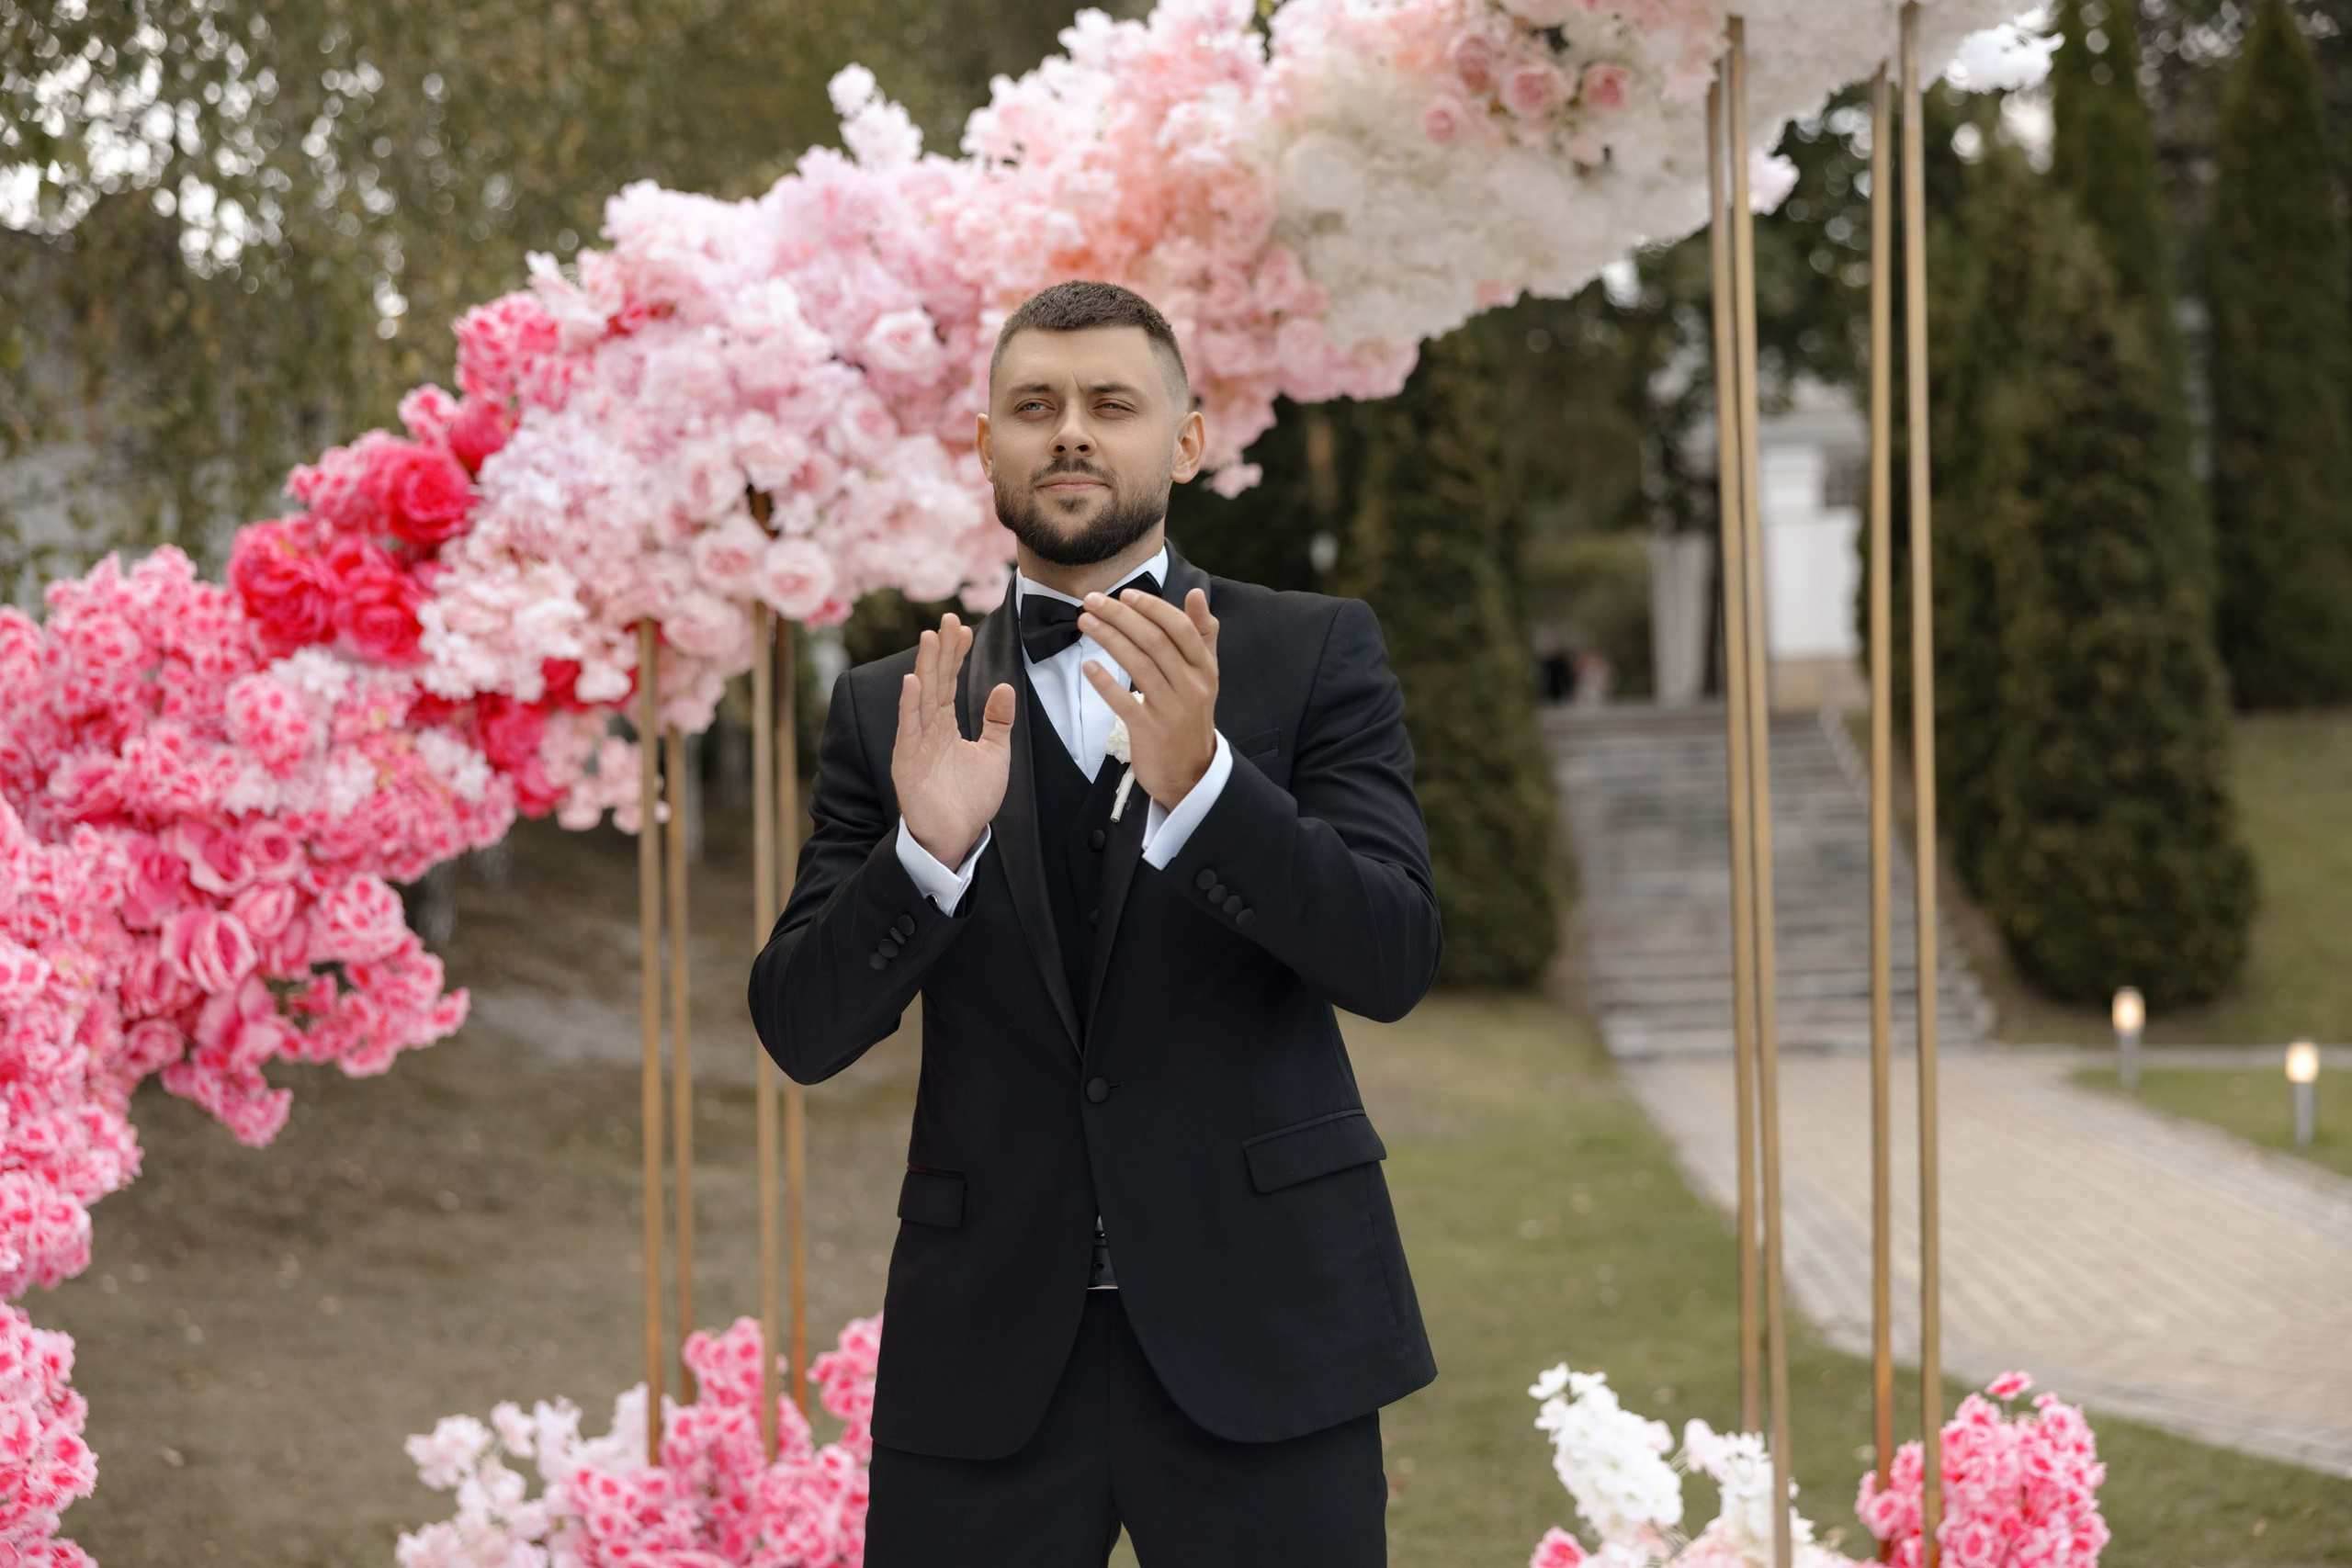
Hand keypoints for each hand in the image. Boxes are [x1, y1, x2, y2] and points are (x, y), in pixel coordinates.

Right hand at [892, 613, 1014, 867]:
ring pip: (920, 698)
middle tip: (948, 619)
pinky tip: (912, 681)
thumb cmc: (971, 800)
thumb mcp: (995, 755)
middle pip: (934, 682)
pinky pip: (908, 730)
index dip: (956, 655)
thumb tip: (1004, 687)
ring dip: (925, 668)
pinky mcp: (907, 763)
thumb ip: (998, 722)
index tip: (964, 628)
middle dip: (941, 651)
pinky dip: (909, 705)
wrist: (958, 838)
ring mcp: (915, 744)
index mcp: (945, 726)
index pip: (949, 682)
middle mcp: (927, 730)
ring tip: (930, 638)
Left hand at [1077, 586, 1219, 808]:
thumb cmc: (1191, 716)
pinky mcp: (1151, 732)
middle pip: (1155, 642)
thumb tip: (1198, 594)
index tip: (1125, 594)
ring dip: (1108, 639)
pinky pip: (1125, 702)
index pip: (1180, 628)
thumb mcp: (1206, 675)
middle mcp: (1192, 686)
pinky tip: (1087, 666)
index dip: (1152, 608)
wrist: (1191, 773)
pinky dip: (1105, 682)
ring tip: (1085, 622)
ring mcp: (1172, 710)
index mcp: (1204, 669)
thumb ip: (1202, 634)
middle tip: (1092, 601)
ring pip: (1139, 665)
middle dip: (1120, 616)